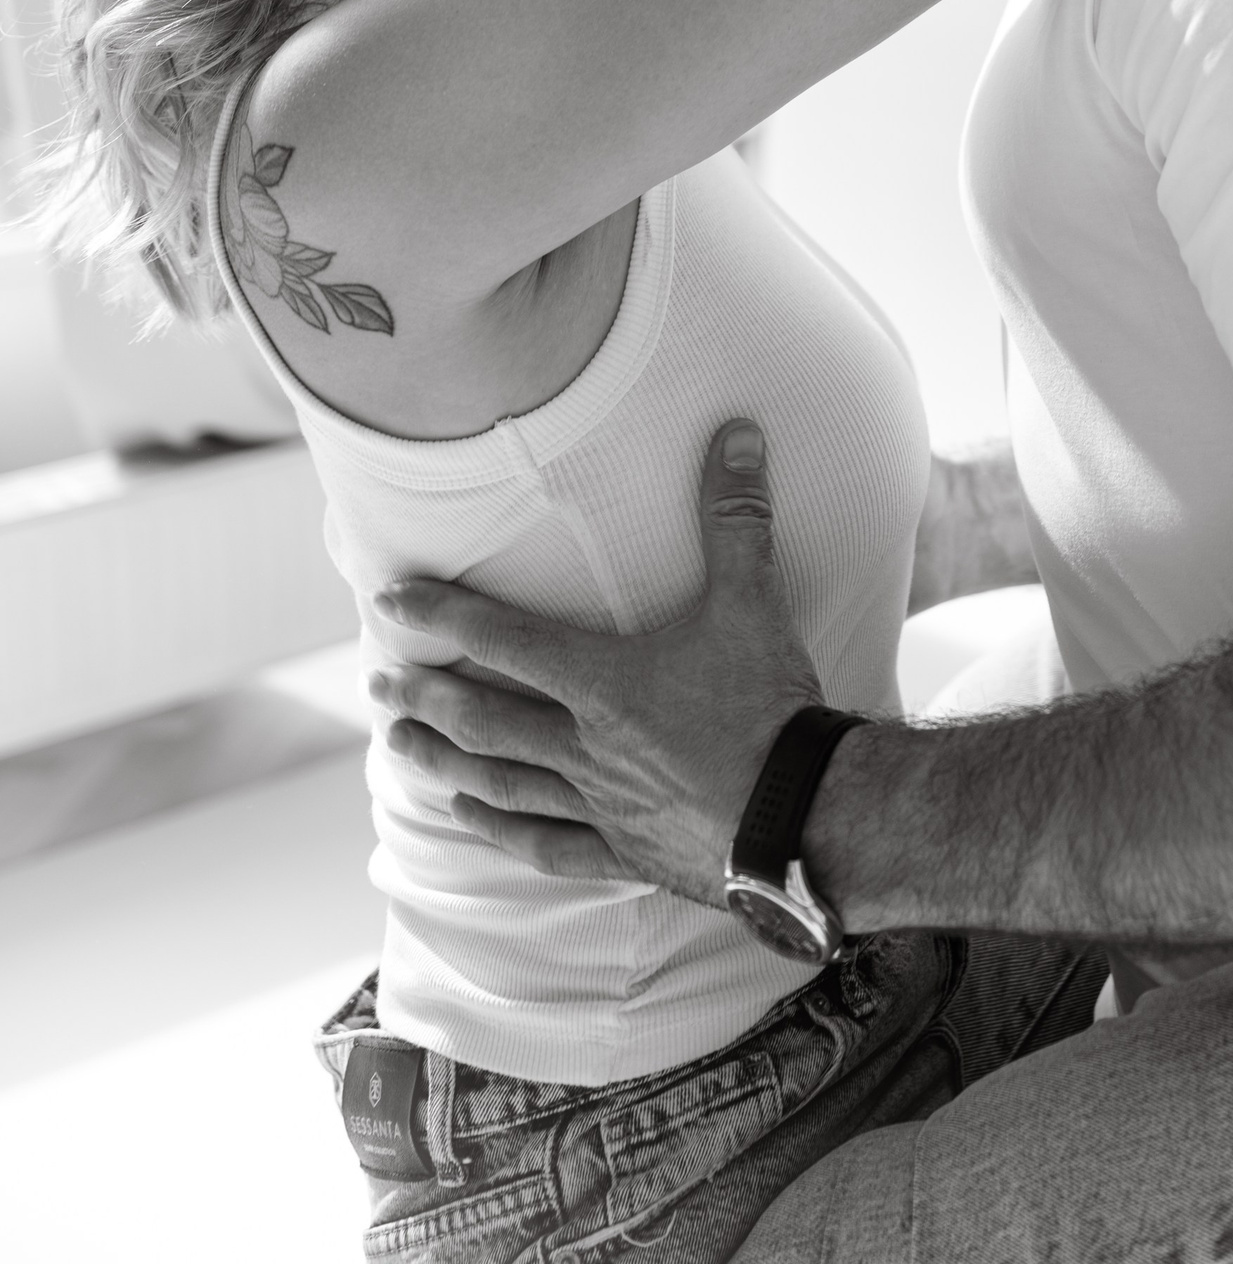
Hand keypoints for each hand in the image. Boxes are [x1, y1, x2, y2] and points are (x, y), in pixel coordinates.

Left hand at [369, 421, 821, 896]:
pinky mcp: (623, 852)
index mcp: (603, 683)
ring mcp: (599, 805)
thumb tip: (738, 434)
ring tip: (396, 750)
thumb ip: (736, 517)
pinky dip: (500, 830)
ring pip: (499, 782)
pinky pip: (545, 844)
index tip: (388, 601)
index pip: (504, 639)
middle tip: (376, 684)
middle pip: (484, 718)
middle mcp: (584, 745)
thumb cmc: (771, 708)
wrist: (802, 817)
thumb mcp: (752, 603)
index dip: (443, 614)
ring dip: (442, 762)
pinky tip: (469, 819)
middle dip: (424, 697)